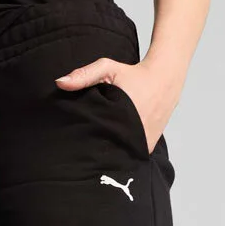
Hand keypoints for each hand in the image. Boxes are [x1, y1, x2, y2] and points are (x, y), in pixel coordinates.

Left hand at [54, 58, 179, 153]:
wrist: (165, 78)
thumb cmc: (133, 73)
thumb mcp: (107, 69)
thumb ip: (83, 75)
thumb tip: (59, 83)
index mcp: (122, 119)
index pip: (96, 140)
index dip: (84, 143)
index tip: (73, 144)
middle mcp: (135, 135)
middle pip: (107, 152)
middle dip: (94, 151)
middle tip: (80, 151)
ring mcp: (144, 143)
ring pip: (120, 156)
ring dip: (109, 153)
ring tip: (94, 152)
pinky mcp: (148, 147)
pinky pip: (130, 155)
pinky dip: (121, 152)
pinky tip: (112, 148)